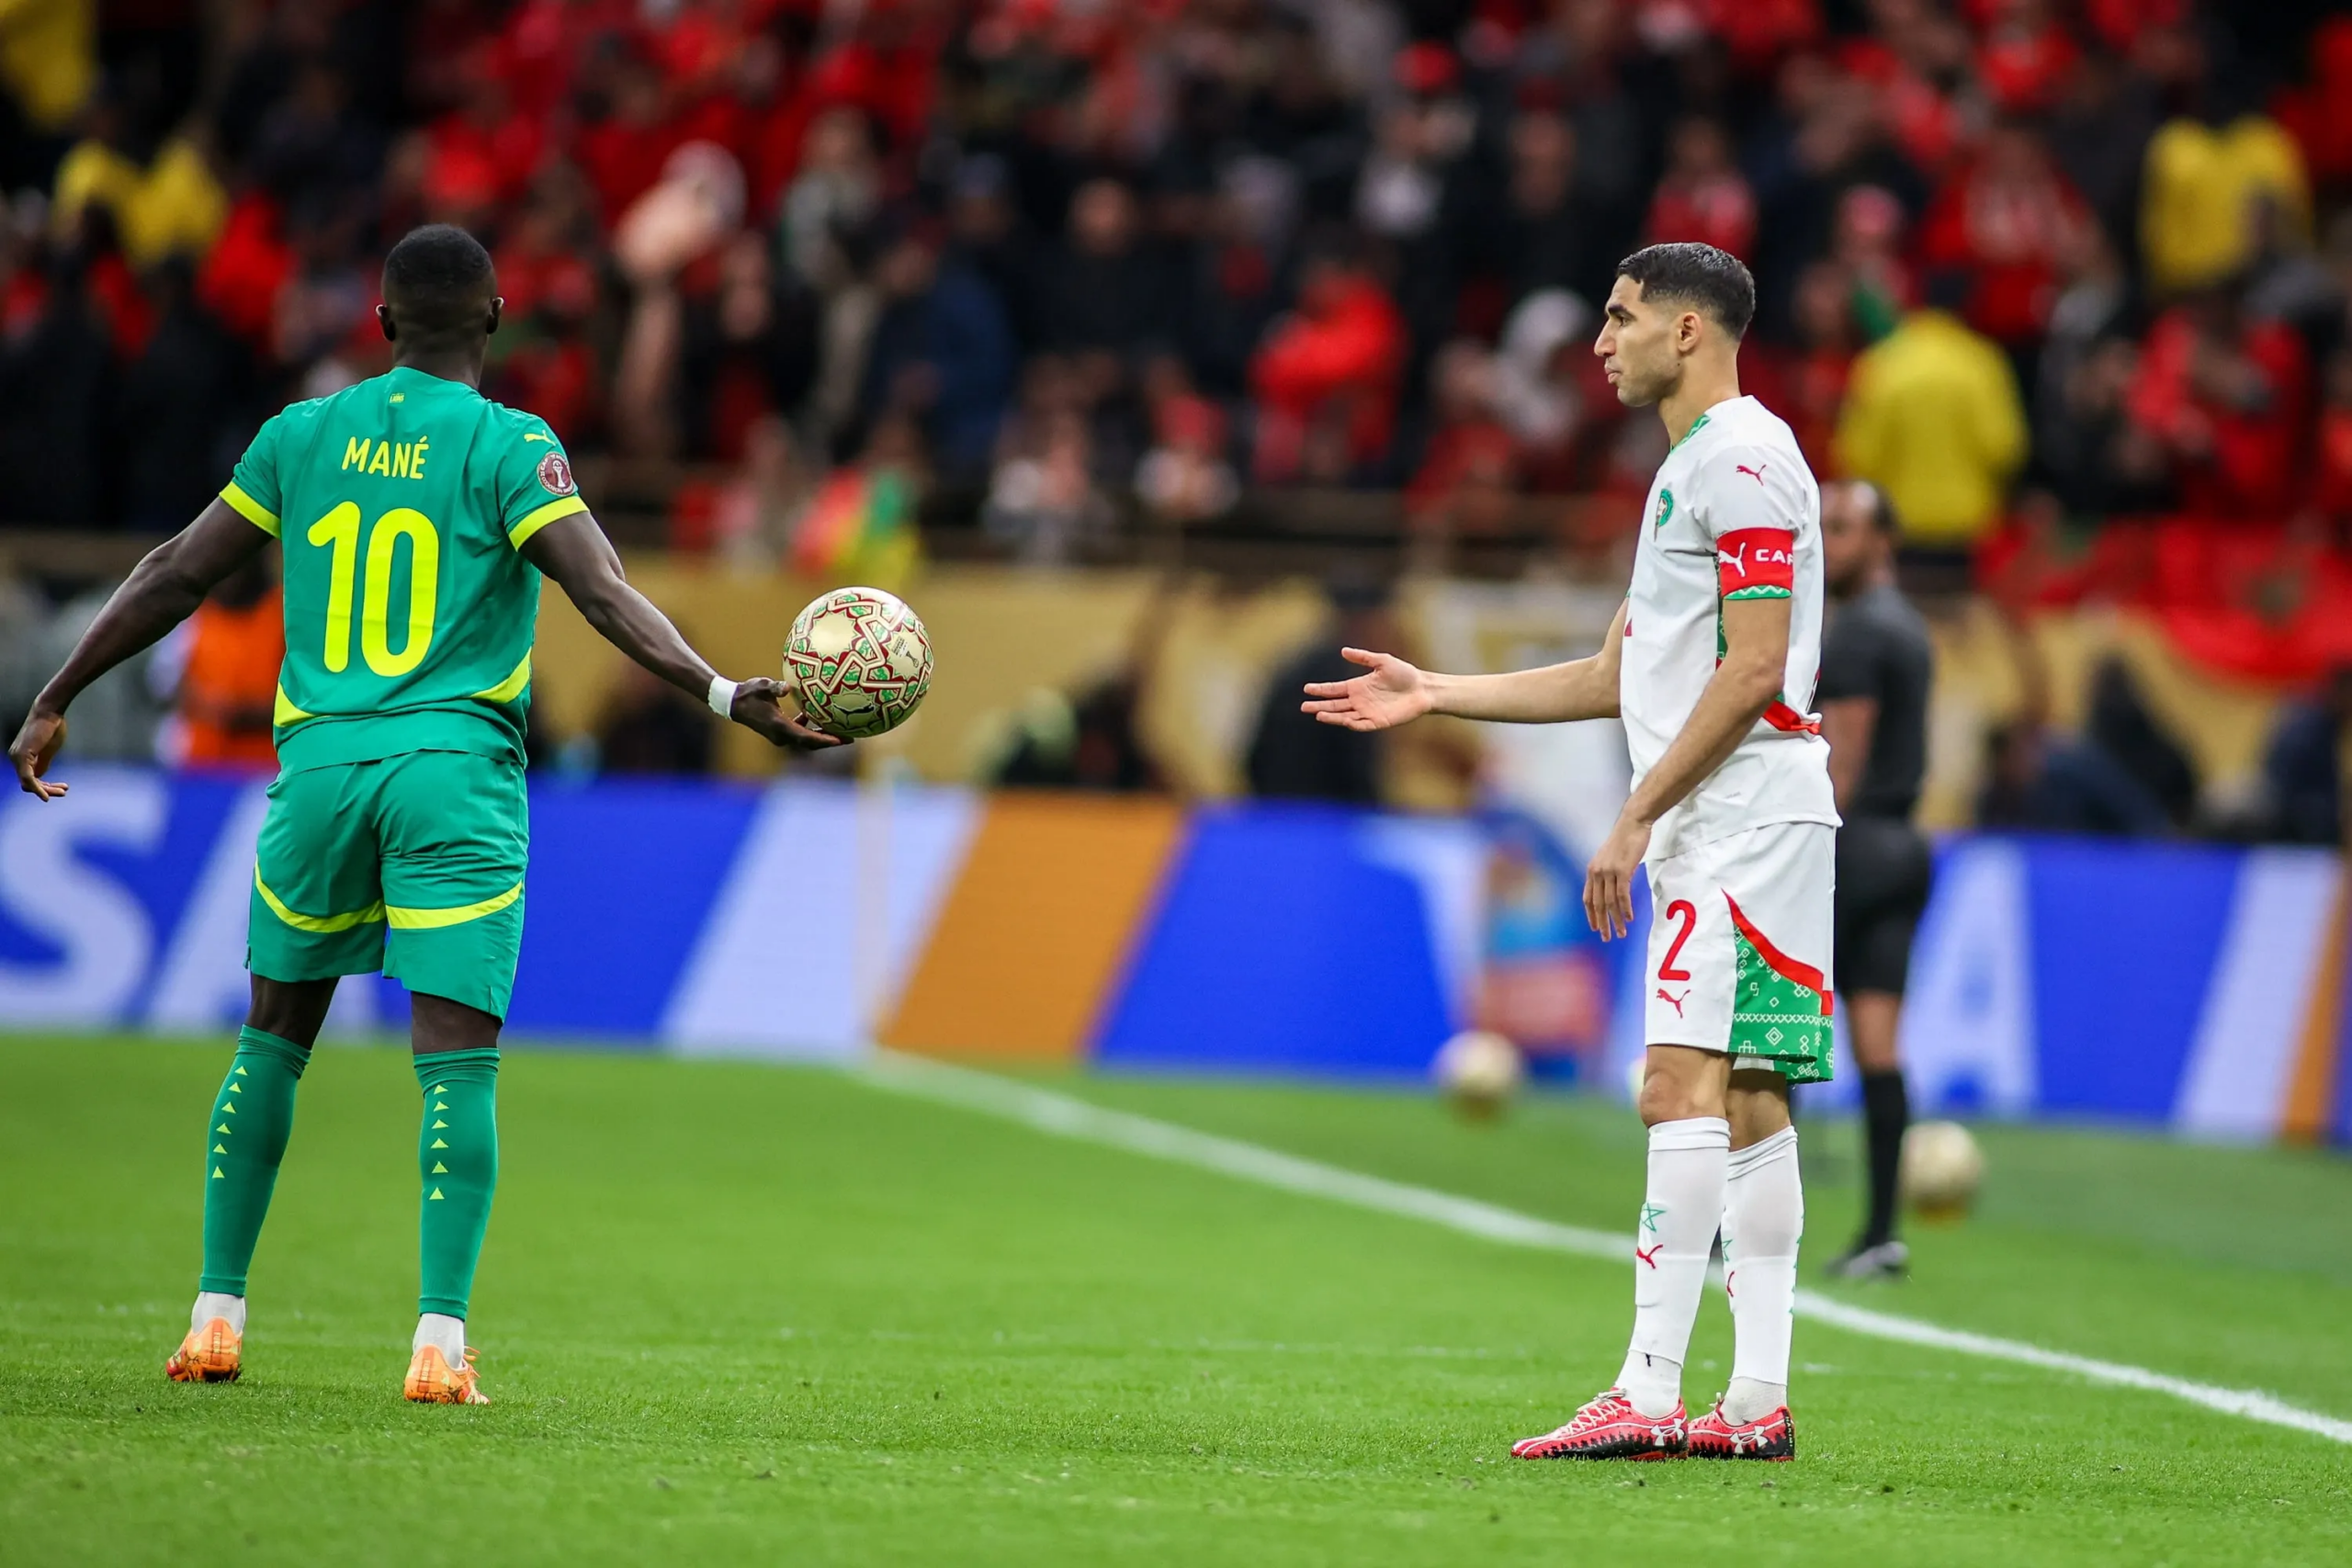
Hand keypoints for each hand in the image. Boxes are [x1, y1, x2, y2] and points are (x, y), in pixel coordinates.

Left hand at [8, 708, 68, 799]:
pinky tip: (46, 796)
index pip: (30, 780)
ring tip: (63, 792)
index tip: (64, 788)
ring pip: (28, 784)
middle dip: (47, 790)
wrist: (50, 711)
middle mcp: (15, 758)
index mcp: (21, 757)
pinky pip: (28, 779)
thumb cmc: (52, 727)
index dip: (46, 787)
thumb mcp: (49, 750)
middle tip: (64, 792)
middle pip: (28, 784)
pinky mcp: (22, 757)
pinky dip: (37, 789)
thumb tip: (40, 777)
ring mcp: (16, 758)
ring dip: (45, 790)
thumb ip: (43, 763)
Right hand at [729, 677, 849, 751]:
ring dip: (822, 736)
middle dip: (830, 741)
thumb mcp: (762, 686)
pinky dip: (810, 729)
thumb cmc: (748, 692)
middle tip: (851, 738)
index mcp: (779, 727)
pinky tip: (818, 717)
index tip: (841, 740)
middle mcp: (781, 735)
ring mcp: (779, 736)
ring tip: (841, 731)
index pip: (807, 738)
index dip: (824, 740)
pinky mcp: (778, 732)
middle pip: (810, 743)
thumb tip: (788, 687)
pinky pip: (799, 733)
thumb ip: (775, 687)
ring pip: (806, 739)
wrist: (732, 703)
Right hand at [1300, 647, 1433, 731]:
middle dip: (1319, 706)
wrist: (1422, 688)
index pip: (1335, 690)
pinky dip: (1352, 723)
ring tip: (1318, 714)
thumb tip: (1343, 651)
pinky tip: (1343, 720)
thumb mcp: (1382, 661)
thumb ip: (1363, 657)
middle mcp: (1360, 701)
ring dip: (1331, 716)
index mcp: (1358, 686)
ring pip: (1344, 716)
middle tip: (1304, 706)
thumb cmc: (1404, 673)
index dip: (1321, 690)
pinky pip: (1362, 724)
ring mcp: (1368, 712)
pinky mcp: (1378, 722)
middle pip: (1335, 705)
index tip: (1307, 689)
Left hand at [1582, 811, 1650, 940]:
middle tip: (1606, 938)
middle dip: (1602, 923)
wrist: (1632, 823)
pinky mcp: (1623, 870)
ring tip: (1622, 933)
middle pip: (1597, 904)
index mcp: (1592, 870)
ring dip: (1616, 920)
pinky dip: (1625, 909)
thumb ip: (1609, 873)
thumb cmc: (1624, 840)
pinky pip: (1622, 895)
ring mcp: (1609, 871)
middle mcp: (1597, 872)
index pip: (1587, 899)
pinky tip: (1629, 919)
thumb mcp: (1611, 858)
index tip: (1594, 928)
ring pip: (1610, 902)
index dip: (1590, 915)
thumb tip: (1613, 888)